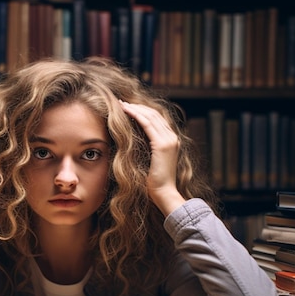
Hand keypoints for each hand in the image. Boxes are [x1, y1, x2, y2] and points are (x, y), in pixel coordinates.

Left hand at [120, 101, 185, 215]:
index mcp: (171, 140)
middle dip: (137, 106)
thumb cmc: (154, 181)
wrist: (163, 192)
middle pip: (154, 114)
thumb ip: (148, 148)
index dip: (142, 111)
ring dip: (135, 109)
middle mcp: (173, 137)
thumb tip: (135, 139)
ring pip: (150, 116)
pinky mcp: (163, 145)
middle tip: (121, 103)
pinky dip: (136, 116)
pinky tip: (126, 112)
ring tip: (121, 105)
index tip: (128, 107)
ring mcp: (169, 140)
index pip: (157, 119)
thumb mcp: (151, 160)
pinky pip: (148, 124)